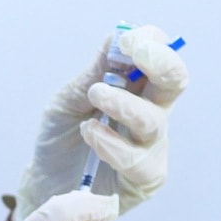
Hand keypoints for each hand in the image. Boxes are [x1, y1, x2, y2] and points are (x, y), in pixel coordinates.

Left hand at [14, 26, 189, 220]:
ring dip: (122, 104)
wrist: (46, 182)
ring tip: (94, 98)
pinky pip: (137, 159)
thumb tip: (118, 38)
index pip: (158, 58)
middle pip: (175, 82)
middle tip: (135, 53)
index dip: (150, 43)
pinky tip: (90, 135)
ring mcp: (152, 146)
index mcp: (137, 88)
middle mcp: (152, 112)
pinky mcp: (145, 179)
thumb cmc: (62, 137)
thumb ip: (94, 73)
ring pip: (152, 121)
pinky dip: (111, 143)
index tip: (127, 40)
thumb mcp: (70, 98)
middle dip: (162, 63)